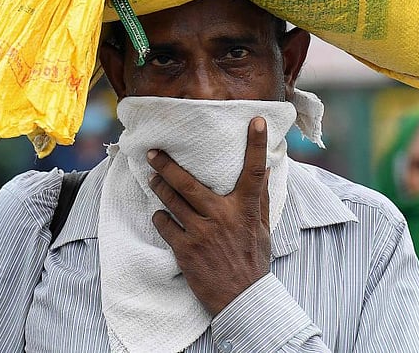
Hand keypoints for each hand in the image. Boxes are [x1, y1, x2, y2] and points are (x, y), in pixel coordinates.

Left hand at [147, 117, 271, 315]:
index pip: (254, 171)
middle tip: (153, 152)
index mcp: (246, 209)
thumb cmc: (253, 261)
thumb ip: (260, 199)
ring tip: (153, 178)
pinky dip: (161, 218)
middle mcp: (223, 216)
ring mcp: (202, 233)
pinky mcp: (186, 250)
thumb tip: (265, 170)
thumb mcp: (263, 229)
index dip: (257, 144)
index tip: (257, 120)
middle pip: (188, 183)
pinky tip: (161, 215)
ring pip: (171, 201)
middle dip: (166, 165)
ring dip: (159, 187)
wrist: (242, 299)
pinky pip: (165, 225)